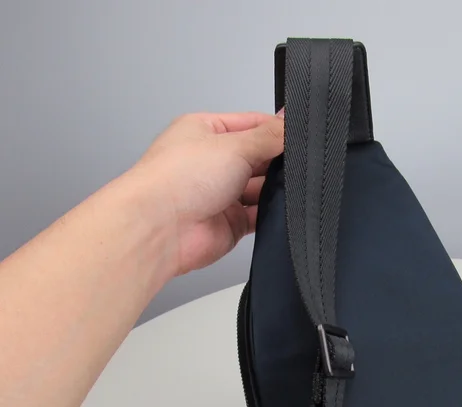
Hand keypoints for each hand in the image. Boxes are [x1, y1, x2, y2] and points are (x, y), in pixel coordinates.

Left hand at [128, 112, 283, 275]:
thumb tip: (289, 122)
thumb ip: (268, 136)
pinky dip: (271, 214)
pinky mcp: (230, 223)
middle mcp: (213, 162)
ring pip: (261, 188)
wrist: (160, 228)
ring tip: (285, 188)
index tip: (299, 134)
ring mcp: (222, 194)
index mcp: (206, 132)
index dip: (276, 129)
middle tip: (295, 163)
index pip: (251, 124)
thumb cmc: (177, 179)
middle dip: (276, 161)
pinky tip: (279, 209)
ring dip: (273, 189)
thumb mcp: (233, 145)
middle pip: (259, 157)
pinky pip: (260, 216)